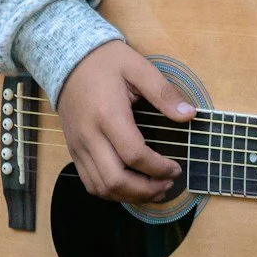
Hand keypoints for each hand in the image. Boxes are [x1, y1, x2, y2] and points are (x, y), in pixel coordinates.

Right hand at [54, 41, 194, 201]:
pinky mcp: (73, 150)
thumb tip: (189, 115)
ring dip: (129, 196)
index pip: (135, 156)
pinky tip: (130, 186)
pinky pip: (89, 183)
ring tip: (153, 190)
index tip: (176, 168)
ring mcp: (78, 146)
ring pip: (101, 188)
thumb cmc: (106, 62)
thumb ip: (164, 93)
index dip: (159, 168)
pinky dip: (111, 192)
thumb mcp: (139, 68)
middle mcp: (90, 136)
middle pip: (116, 180)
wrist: (68, 59)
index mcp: (108, 116)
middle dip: (146, 190)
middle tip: (167, 184)